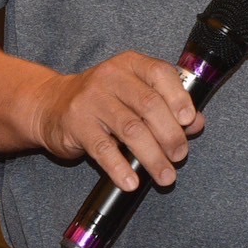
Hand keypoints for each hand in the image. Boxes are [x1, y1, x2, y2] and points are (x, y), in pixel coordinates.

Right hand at [29, 51, 205, 191]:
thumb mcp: (134, 93)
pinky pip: (103, 150)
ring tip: (166, 176)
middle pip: (149, 105)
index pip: (161, 74)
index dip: (179, 98)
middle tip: (180, 155)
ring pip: (131, 129)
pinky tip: (132, 182)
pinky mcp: (76, 125)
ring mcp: (91, 100)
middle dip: (170, 134)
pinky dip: (120, 168)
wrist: (50, 105)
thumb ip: (167, 105)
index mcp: (131, 64)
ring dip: (152, 156)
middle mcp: (111, 77)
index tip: (190, 122)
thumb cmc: (103, 99)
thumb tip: (197, 123)